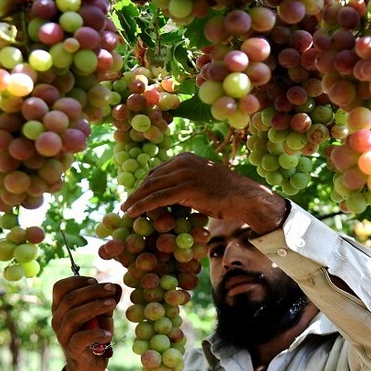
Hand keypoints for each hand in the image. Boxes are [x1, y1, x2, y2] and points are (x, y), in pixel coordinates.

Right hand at [51, 276, 121, 370]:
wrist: (91, 362)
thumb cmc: (95, 332)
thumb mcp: (103, 312)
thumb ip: (108, 298)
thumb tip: (116, 287)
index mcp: (61, 307)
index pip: (59, 287)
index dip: (77, 281)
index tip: (95, 280)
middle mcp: (58, 319)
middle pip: (69, 299)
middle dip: (92, 291)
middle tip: (110, 290)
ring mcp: (63, 335)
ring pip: (72, 316)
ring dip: (95, 307)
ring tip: (112, 305)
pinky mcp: (72, 349)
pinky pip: (81, 338)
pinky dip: (97, 333)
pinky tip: (108, 334)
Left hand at [121, 153, 287, 234]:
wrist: (244, 197)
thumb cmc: (226, 194)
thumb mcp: (201, 182)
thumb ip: (184, 183)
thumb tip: (169, 195)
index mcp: (185, 158)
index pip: (158, 171)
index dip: (145, 185)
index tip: (137, 196)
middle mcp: (182, 161)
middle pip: (152, 177)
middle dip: (137, 192)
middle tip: (126, 203)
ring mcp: (184, 173)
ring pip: (152, 187)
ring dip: (136, 199)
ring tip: (126, 209)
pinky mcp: (185, 187)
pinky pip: (158, 198)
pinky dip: (143, 205)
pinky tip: (133, 212)